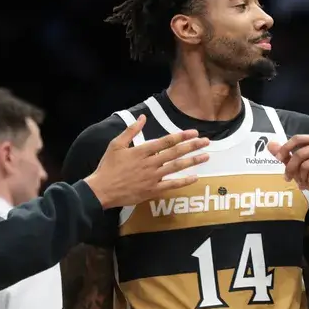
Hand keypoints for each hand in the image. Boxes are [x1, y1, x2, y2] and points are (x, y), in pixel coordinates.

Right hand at [85, 115, 210, 208]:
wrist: (101, 190)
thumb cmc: (108, 167)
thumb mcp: (116, 145)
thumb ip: (131, 131)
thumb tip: (142, 117)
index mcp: (142, 151)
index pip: (166, 141)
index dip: (181, 136)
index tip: (194, 132)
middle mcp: (150, 163)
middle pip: (175, 153)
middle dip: (193, 146)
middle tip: (206, 141)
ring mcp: (153, 177)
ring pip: (177, 167)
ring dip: (193, 161)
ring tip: (206, 156)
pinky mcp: (153, 190)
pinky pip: (172, 185)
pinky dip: (184, 182)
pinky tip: (195, 177)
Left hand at [268, 135, 308, 198]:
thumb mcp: (297, 165)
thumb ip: (285, 155)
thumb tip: (270, 144)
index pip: (297, 138)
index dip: (285, 148)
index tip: (278, 157)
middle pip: (300, 154)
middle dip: (291, 168)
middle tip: (288, 178)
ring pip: (306, 165)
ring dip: (302, 177)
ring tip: (304, 181)